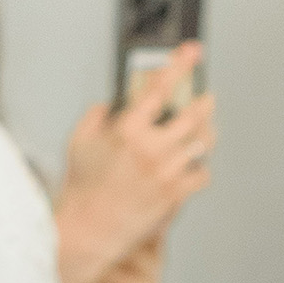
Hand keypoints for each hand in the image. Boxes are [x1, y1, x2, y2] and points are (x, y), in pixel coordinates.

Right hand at [56, 41, 214, 282]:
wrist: (88, 231)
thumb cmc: (80, 190)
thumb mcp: (77, 143)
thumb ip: (95, 117)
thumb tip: (108, 106)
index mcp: (126, 129)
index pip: (159, 87)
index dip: (180, 64)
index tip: (193, 51)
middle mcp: (151, 148)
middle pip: (193, 113)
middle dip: (203, 102)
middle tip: (205, 97)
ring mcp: (166, 172)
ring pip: (203, 143)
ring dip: (205, 134)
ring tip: (202, 131)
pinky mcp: (175, 195)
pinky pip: (202, 174)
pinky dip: (200, 169)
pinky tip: (192, 167)